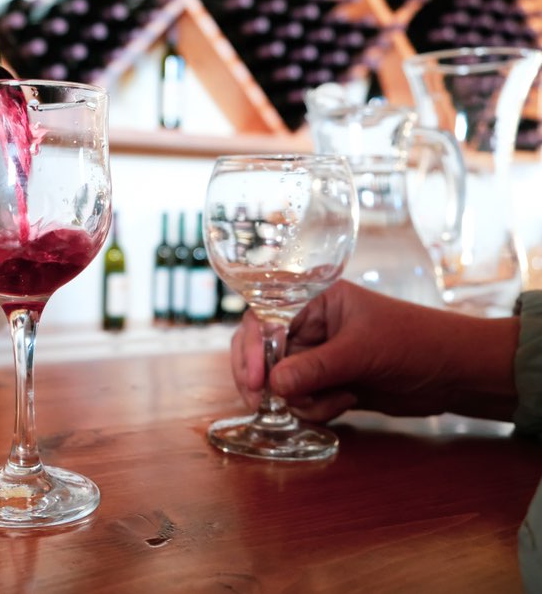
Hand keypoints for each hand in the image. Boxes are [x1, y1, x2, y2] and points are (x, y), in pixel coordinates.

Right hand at [231, 280, 519, 422]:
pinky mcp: (329, 383)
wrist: (457, 374)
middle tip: (264, 403)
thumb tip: (273, 385)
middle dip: (264, 379)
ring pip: (281, 382)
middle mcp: (311, 326)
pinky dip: (317, 408)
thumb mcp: (362, 352)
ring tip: (338, 398)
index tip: (255, 381)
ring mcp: (319, 356)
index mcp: (314, 301)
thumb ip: (315, 368)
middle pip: (262, 352)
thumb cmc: (415, 343)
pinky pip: (302, 400)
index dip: (251, 349)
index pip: (263, 319)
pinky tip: (348, 402)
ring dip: (301, 398)